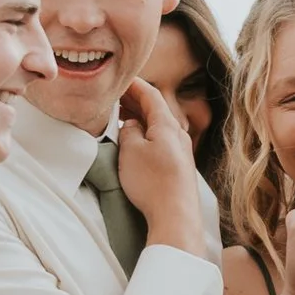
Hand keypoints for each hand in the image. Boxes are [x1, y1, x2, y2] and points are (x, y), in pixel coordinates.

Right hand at [112, 76, 209, 256]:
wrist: (176, 216)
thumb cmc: (153, 182)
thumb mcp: (131, 150)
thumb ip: (129, 131)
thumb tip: (131, 124)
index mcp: (167, 125)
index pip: (150, 94)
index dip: (133, 84)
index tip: (118, 79)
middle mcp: (178, 134)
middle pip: (155, 109)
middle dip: (133, 101)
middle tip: (114, 97)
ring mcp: (180, 151)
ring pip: (157, 126)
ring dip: (139, 118)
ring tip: (119, 117)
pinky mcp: (178, 166)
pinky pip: (160, 141)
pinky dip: (145, 134)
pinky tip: (134, 141)